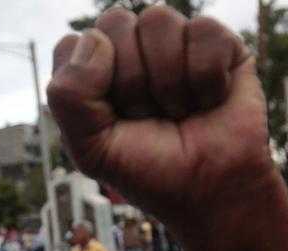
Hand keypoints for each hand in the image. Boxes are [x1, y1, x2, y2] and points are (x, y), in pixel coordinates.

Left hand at [47, 7, 274, 243]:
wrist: (212, 193)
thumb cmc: (151, 170)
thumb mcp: (91, 148)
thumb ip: (68, 96)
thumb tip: (97, 38)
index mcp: (95, 66)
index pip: (77, 42)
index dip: (96, 86)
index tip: (117, 122)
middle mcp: (133, 45)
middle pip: (116, 23)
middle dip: (134, 83)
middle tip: (152, 117)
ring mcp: (176, 40)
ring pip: (158, 20)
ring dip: (170, 82)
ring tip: (181, 110)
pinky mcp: (219, 42)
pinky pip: (203, 31)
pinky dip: (207, 78)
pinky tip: (211, 100)